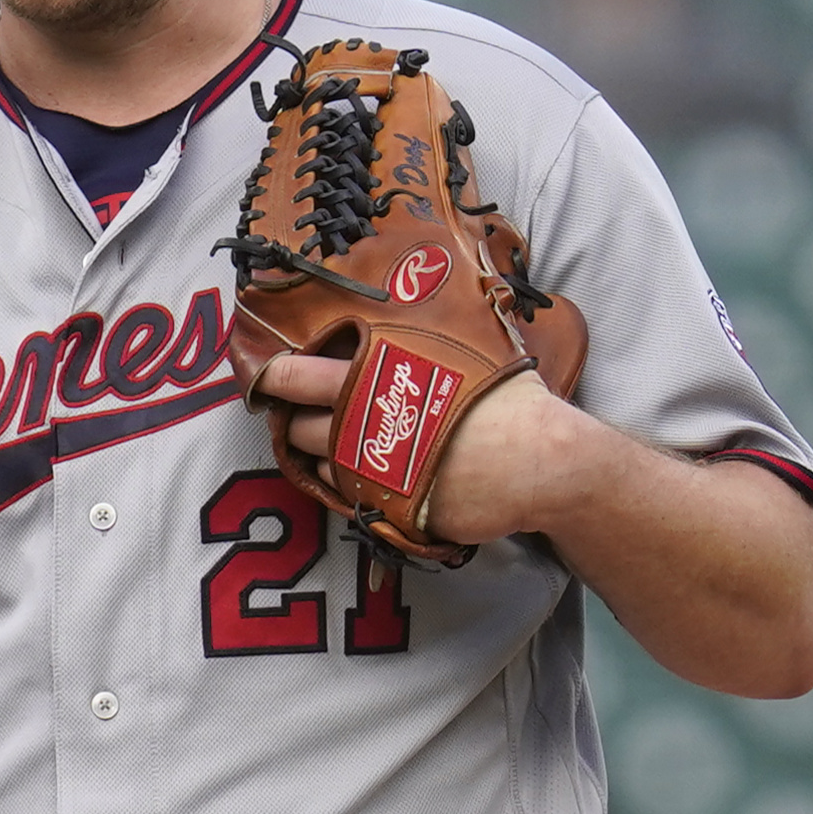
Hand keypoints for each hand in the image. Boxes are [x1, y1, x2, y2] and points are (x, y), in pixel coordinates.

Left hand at [251, 353, 599, 546]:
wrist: (546, 463)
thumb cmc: (509, 401)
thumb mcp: (461, 354)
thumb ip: (414, 345)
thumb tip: (404, 306)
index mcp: (377, 375)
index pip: (297, 374)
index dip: (274, 378)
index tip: (266, 379)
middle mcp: (365, 422)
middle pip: (298, 425)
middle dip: (293, 422)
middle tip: (299, 415)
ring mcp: (375, 469)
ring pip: (319, 463)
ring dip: (320, 455)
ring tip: (341, 442)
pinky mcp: (388, 507)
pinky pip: (348, 496)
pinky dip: (348, 485)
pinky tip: (369, 472)